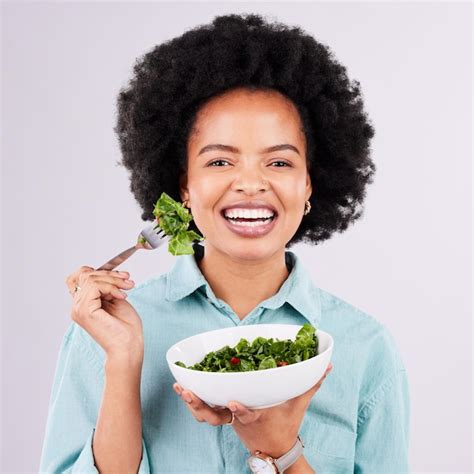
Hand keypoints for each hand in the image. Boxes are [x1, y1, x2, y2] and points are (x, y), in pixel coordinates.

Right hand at [65, 266, 143, 362]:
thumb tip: (104, 273)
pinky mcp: (85, 311)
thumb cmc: (126, 329)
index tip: (120, 275)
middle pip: (86, 275)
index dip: (99, 271)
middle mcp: (77, 307)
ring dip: (113, 279)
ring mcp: (79, 309)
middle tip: (128, 280)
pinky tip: (122, 296)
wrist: (128, 347)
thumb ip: (106, 288)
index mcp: (83, 305)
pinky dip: (111, 287)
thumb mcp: (116, 300)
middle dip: (111, 274)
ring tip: (128, 287)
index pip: (80, 277)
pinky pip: (94, 286)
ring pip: (90, 278)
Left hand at [173, 362, 332, 457]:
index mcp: (256, 417)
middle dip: (198, 405)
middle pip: (214, 416)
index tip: (232, 403)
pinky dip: (194, 400)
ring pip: (205, 415)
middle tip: (186, 391)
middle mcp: (237, 419)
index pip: (246, 415)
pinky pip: (206, 410)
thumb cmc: (285, 423)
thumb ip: (310, 385)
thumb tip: (327, 366)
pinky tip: (186, 385)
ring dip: (191, 402)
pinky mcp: (223, 415)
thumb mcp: (297, 405)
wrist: (274, 447)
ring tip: (180, 387)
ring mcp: (228, 418)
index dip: (240, 410)